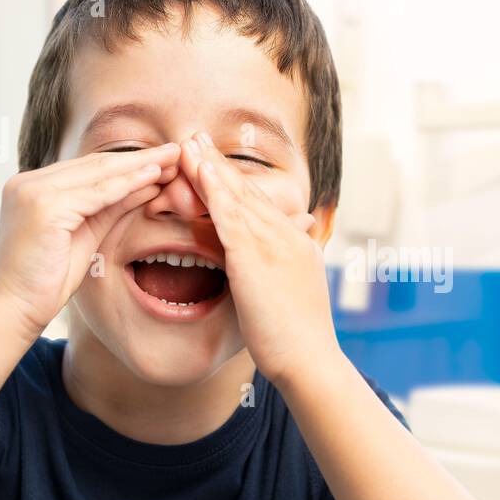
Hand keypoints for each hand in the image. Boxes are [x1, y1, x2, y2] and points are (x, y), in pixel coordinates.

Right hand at [0, 143, 182, 339]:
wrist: (15, 309)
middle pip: (95, 164)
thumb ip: (110, 208)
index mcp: (32, 186)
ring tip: (172, 159)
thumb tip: (147, 184)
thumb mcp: (85, 236)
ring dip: (138, 166)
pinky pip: (95, 193)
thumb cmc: (47, 281)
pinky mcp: (43, 206)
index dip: (127, 163)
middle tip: (175, 151)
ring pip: (98, 174)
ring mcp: (33, 191)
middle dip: (138, 158)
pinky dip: (126, 185)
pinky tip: (153, 178)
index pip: (88, 168)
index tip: (161, 160)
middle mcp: (27, 182)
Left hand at [178, 132, 338, 386]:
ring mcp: (274, 244)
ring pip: (237, 197)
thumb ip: (286, 268)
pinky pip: (229, 216)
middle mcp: (288, 236)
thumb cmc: (300, 339)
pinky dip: (212, 191)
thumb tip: (284, 252)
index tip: (214, 163)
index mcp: (296, 244)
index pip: (260, 206)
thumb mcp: (295, 294)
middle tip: (195, 138)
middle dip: (219, 164)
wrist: (310, 361)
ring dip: (210, 168)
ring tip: (188, 145)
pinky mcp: (255, 258)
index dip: (235, 182)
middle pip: (248, 192)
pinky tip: (196, 173)